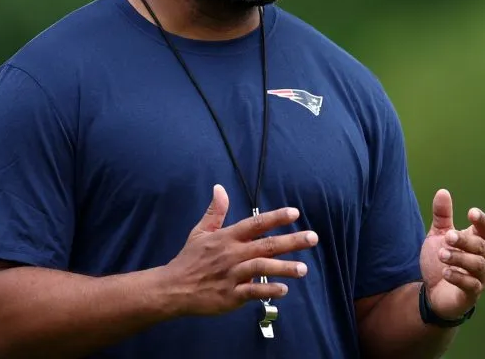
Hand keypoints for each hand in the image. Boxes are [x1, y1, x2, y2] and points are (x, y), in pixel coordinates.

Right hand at [162, 184, 318, 316]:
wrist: (172, 288)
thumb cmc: (189, 259)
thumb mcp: (200, 232)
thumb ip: (215, 212)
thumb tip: (219, 188)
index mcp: (227, 238)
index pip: (255, 223)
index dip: (275, 217)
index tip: (295, 212)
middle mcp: (232, 254)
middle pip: (266, 244)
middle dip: (291, 241)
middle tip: (313, 238)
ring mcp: (231, 275)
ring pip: (261, 267)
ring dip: (284, 267)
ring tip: (303, 269)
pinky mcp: (230, 295)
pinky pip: (252, 291)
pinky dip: (268, 289)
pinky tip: (284, 289)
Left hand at [420, 189, 484, 320]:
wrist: (434, 293)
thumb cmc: (442, 261)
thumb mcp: (439, 236)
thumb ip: (442, 216)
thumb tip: (442, 191)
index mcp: (478, 241)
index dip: (481, 220)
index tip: (471, 213)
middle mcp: (484, 258)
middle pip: (481, 246)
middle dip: (465, 240)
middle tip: (448, 236)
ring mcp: (480, 277)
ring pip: (477, 265)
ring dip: (460, 258)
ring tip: (442, 254)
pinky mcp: (472, 294)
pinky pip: (471, 285)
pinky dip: (459, 277)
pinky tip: (446, 272)